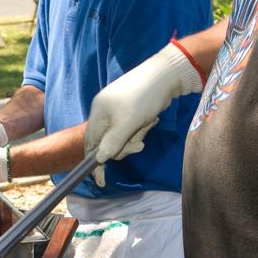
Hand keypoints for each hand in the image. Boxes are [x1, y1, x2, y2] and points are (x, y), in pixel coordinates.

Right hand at [85, 43, 203, 180]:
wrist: (165, 76)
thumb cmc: (143, 99)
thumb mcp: (127, 124)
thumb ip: (112, 143)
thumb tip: (99, 160)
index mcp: (98, 114)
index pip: (91, 144)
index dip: (95, 163)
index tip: (102, 181)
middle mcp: (105, 113)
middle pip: (108, 143)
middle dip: (125, 145)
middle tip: (140, 143)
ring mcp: (118, 112)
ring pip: (123, 137)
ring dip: (137, 135)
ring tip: (148, 123)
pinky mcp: (132, 111)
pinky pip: (133, 128)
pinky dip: (142, 127)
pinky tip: (151, 118)